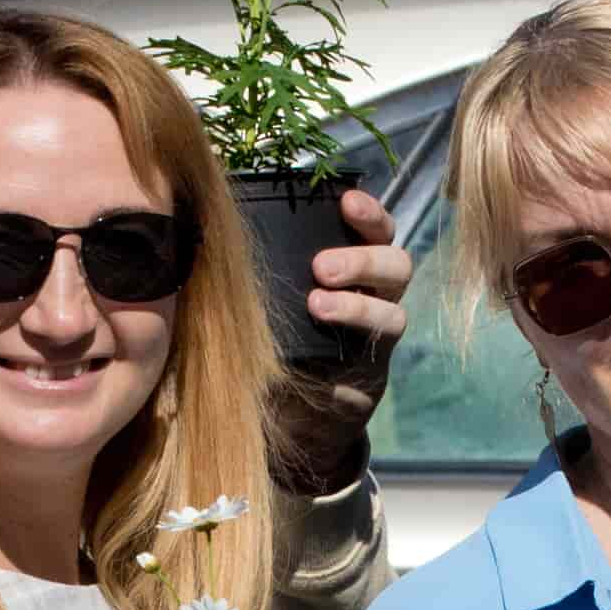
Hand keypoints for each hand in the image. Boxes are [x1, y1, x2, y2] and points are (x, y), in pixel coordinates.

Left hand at [259, 183, 413, 496]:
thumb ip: (256, 269)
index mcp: (351, 266)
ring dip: (357, 304)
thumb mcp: (261, 301)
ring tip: (316, 306)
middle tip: (321, 268)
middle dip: (363, 259)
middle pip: (397, 263)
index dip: (369, 213)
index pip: (374, 230)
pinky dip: (356, 337)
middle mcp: (374, 296)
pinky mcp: (374, 369)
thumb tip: (214, 225)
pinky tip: (325, 338)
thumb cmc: (269, 338)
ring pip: (394, 309)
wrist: (282, 409)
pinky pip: (381, 350)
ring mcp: (377, 335)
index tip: (346, 200)